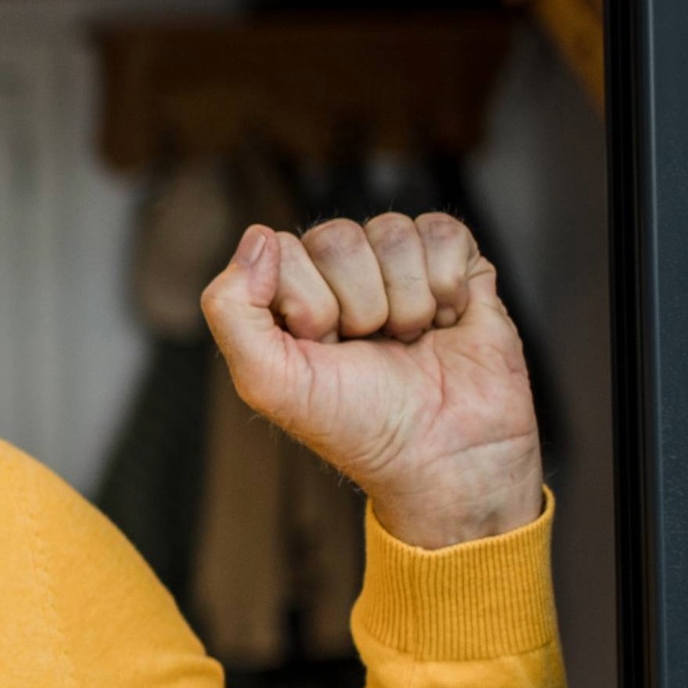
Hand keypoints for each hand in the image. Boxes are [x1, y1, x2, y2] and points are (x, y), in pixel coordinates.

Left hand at [199, 214, 545, 549]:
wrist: (445, 457)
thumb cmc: (357, 427)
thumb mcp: (269, 382)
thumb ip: (231, 309)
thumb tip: (257, 236)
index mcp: (290, 297)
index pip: (280, 249)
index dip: (306, 301)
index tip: (323, 346)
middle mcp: (341, 277)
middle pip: (337, 238)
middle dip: (358, 305)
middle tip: (369, 349)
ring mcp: (399, 269)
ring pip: (392, 232)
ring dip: (405, 301)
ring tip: (408, 342)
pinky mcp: (457, 268)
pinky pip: (444, 230)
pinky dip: (447, 284)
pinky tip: (444, 323)